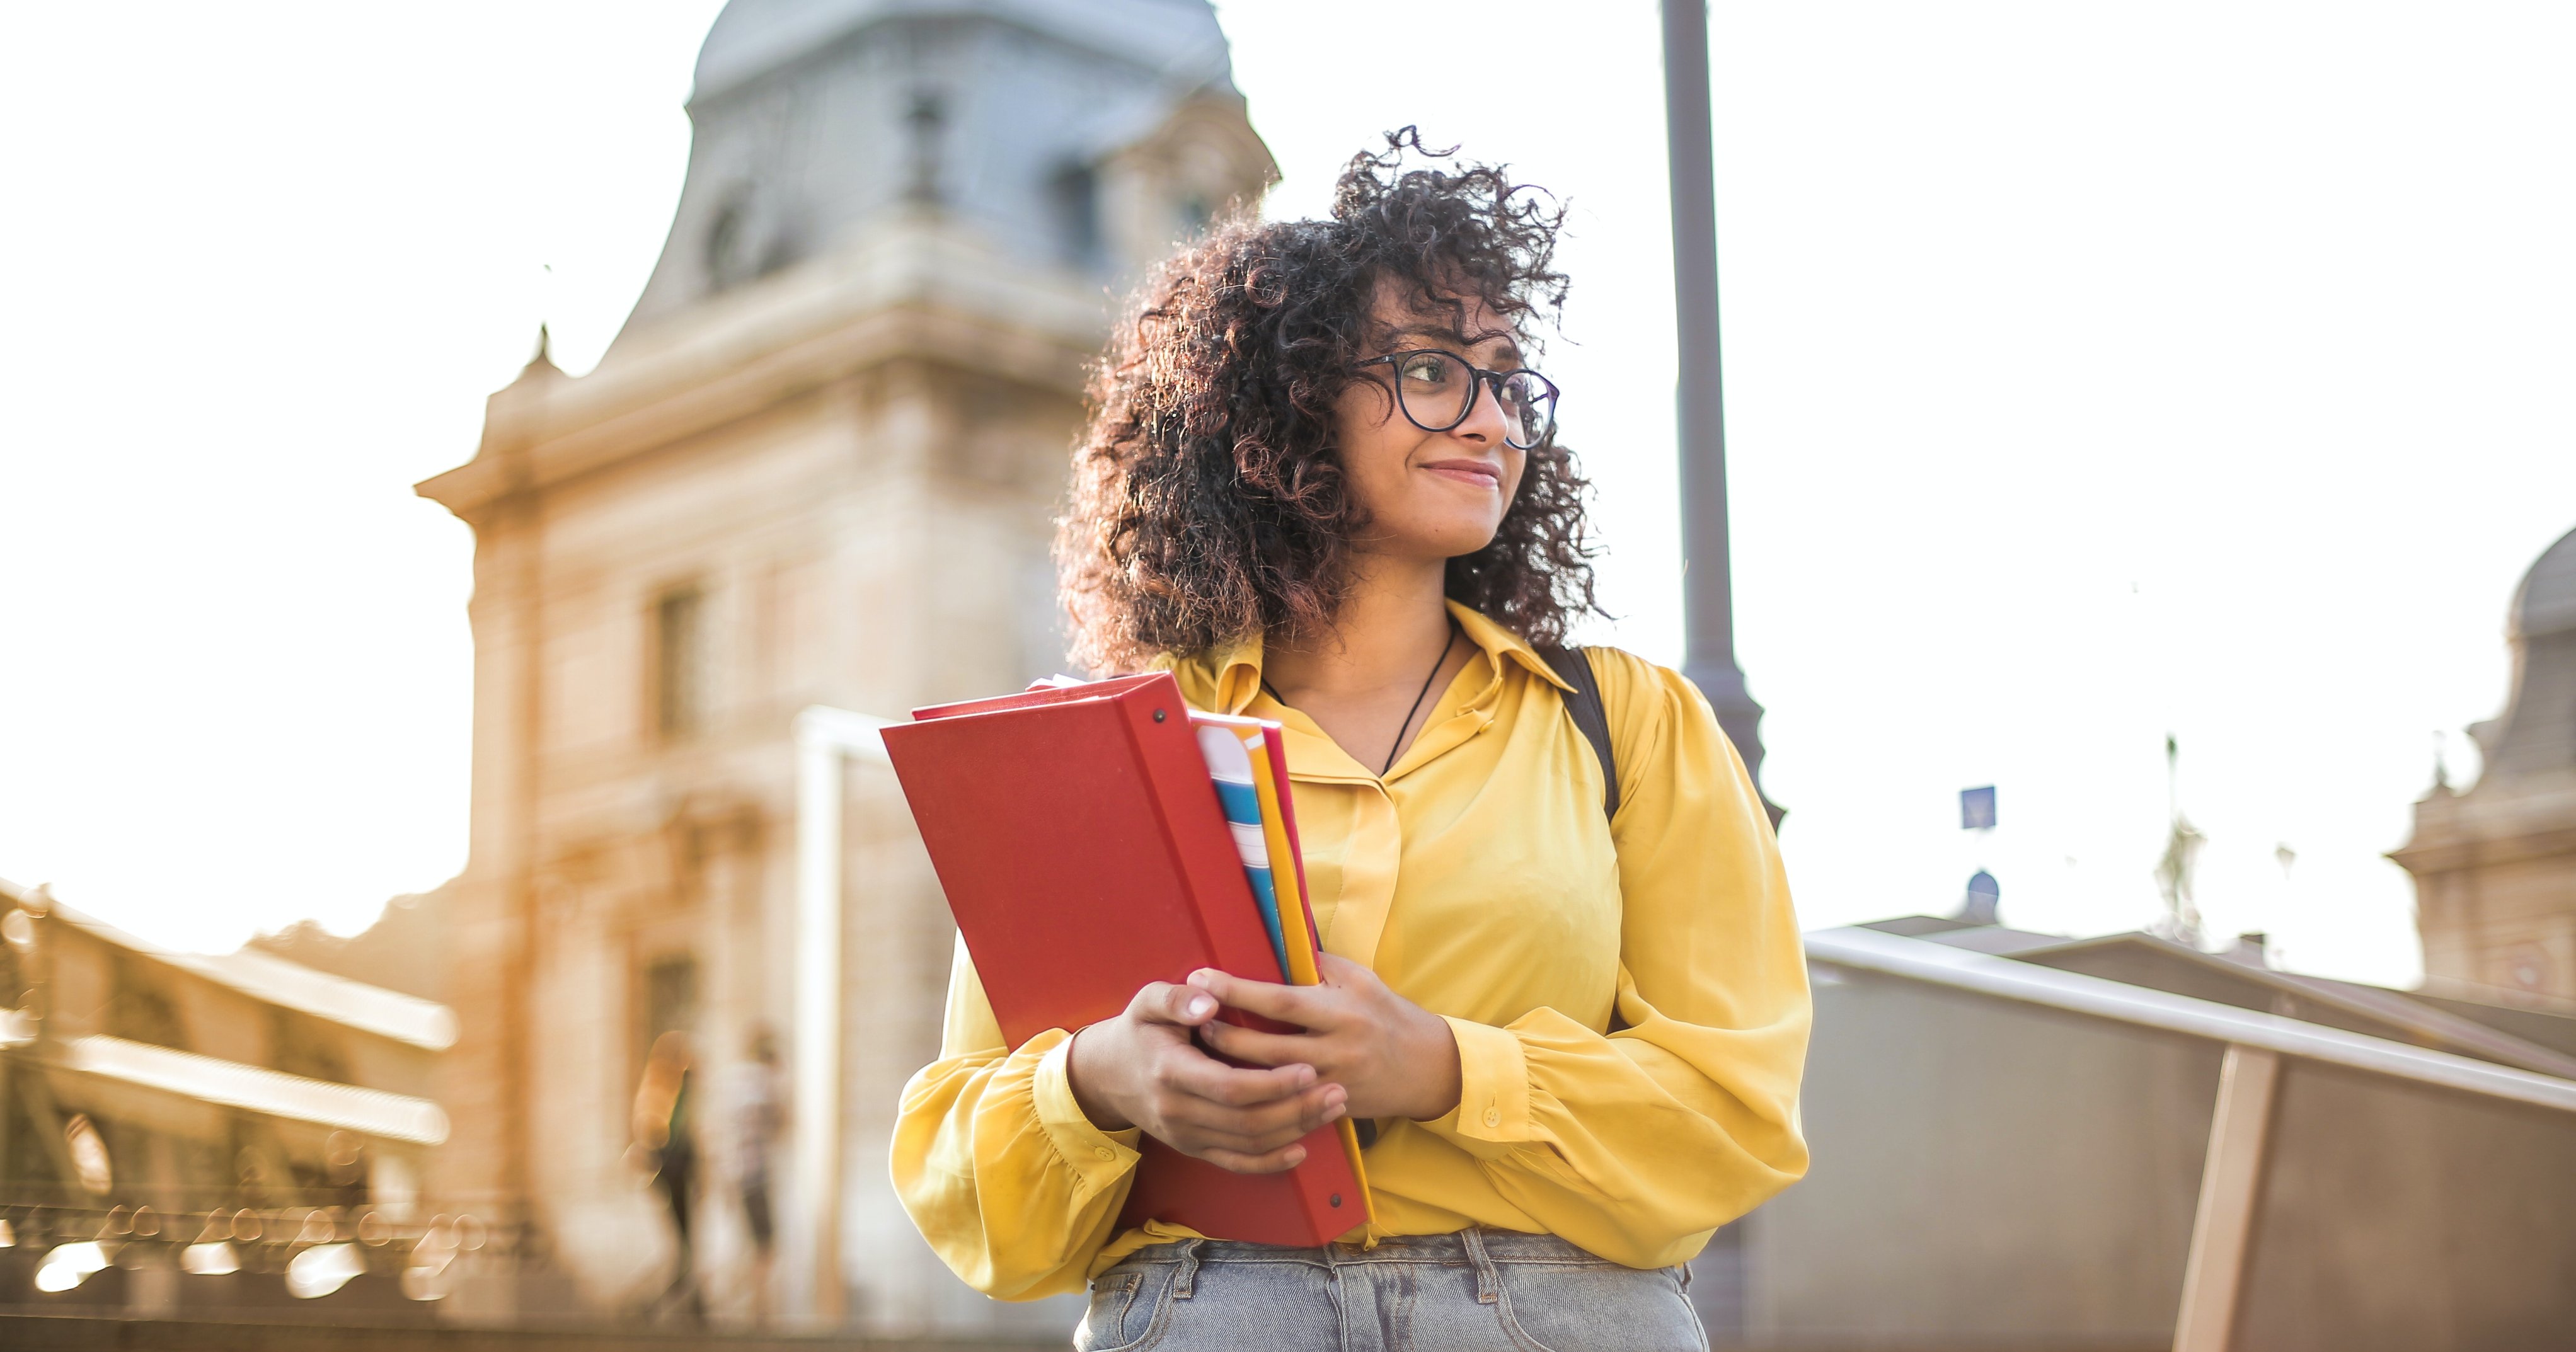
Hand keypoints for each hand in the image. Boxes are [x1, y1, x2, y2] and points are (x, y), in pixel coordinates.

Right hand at [1065, 980, 1348, 1173]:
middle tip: (1337, 1091)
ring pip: (1248, 1144)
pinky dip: (1271, 1162)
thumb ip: (1177, 998)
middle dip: (1296, 1109)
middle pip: (1247, 1121)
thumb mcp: (1147, 1002)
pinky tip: (1301, 1148)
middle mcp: (1177, 1111)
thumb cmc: (1139, 1030)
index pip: (1229, 1087)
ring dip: (1294, 1130)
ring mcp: (1186, 1135)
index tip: (1309, 1070)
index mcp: (1170, 1071)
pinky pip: (1236, 1163)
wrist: (1108, 1075)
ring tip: (1332, 1109)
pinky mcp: (1193, 1148)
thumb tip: (1210, 1000)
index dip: (1272, 1084)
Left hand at [1193, 954, 1462, 1123]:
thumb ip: (1318, 964)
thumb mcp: (1360, 979)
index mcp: (1341, 1010)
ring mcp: (1332, 1083)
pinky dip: (1255, 1094)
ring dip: (1232, 1066)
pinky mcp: (1330, 1107)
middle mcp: (1336, 1048)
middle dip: (1223, 1033)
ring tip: (1201, 1048)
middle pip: (1267, 1047)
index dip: (1238, 990)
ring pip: (1270, 1081)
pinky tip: (1230, 1084)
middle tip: (1191, 1018)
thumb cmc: (1387, 1013)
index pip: (1280, 1001)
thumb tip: (1274, 943)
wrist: (1427, 1067)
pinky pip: (1285, 1104)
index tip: (1202, 977)